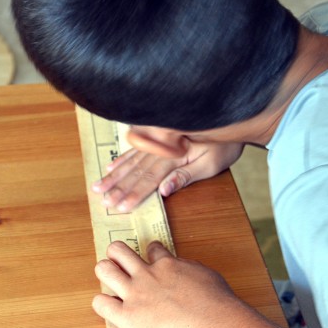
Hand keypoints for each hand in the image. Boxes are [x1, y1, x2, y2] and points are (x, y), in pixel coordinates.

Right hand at [91, 142, 243, 211]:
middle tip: (102, 200)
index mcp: (173, 155)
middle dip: (118, 187)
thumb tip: (163, 190)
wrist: (228, 120)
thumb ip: (185, 176)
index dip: (133, 194)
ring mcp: (157, 140)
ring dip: (114, 175)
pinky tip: (111, 167)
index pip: (149, 179)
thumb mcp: (210, 164)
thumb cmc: (223, 145)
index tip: (119, 207)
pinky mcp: (158, 137)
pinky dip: (122, 159)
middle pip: (135, 170)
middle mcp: (160, 146)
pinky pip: (135, 149)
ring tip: (99, 187)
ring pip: (131, 160)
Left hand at [92, 241, 255, 327]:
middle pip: (119, 251)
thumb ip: (190, 269)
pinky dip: (103, 304)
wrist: (215, 326)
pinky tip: (111, 309)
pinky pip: (101, 304)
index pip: (153, 249)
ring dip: (105, 272)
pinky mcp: (128, 316)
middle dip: (117, 256)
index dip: (151, 254)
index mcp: (168, 264)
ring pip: (104, 269)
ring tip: (111, 284)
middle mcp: (147, 275)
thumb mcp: (206, 274)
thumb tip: (183, 269)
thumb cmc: (218, 303)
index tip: (153, 262)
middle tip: (123, 268)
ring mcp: (135, 294)